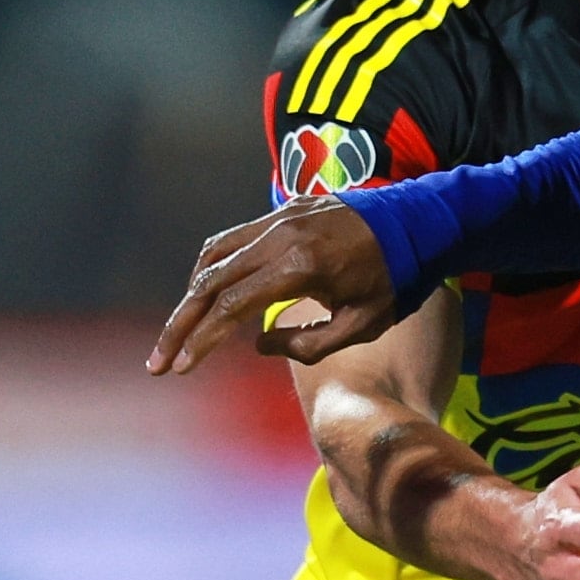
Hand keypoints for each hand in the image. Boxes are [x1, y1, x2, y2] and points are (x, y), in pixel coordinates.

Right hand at [145, 195, 399, 374]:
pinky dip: (213, 267)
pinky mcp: (282, 211)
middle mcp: (280, 237)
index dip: (200, 341)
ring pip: (215, 255)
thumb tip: (258, 345)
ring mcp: (279, 218)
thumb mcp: (361, 326)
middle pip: (210, 283)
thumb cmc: (396, 281)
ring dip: (190, 295)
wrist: (421, 223)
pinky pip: (234, 238)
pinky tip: (206, 294)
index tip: (181, 368)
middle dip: (180, 326)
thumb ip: (307, 345)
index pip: (231, 308)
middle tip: (158, 362)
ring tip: (180, 332)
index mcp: (299, 267)